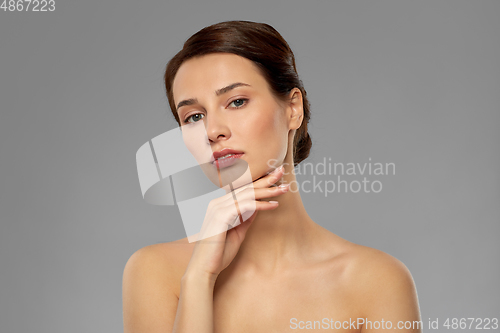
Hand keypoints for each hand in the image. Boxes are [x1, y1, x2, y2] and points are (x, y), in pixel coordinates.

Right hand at [183, 165, 288, 281]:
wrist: (204, 268)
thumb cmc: (219, 253)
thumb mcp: (237, 232)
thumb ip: (245, 219)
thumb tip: (257, 207)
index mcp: (220, 205)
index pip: (243, 189)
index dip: (259, 182)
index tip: (275, 177)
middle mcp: (218, 203)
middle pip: (246, 187)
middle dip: (265, 179)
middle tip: (281, 170)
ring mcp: (218, 208)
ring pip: (246, 194)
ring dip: (267, 190)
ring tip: (283, 188)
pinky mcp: (220, 216)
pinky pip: (244, 206)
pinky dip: (260, 204)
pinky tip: (273, 205)